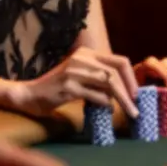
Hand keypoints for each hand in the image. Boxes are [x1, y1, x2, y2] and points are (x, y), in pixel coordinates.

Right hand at [11, 46, 137, 117]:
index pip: (119, 61)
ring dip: (122, 99)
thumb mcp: (81, 77)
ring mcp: (74, 71)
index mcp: (87, 53)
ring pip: (108, 82)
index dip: (131, 77)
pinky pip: (94, 95)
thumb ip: (99, 79)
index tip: (136, 93)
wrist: (30, 94)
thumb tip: (125, 90)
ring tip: (129, 112)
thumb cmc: (57, 88)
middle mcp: (82, 58)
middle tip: (136, 106)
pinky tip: (108, 110)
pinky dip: (105, 103)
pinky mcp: (68, 86)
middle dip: (130, 90)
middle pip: (116, 71)